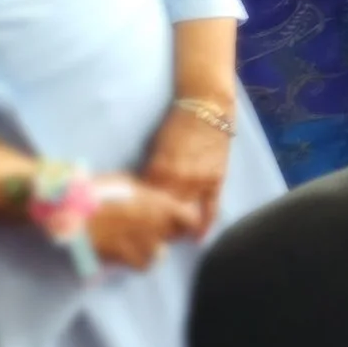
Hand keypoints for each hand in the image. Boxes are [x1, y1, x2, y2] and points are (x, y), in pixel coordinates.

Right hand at [84, 178, 199, 270]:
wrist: (69, 209)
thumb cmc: (97, 190)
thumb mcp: (128, 183)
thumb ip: (148, 195)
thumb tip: (158, 201)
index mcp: (158, 204)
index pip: (191, 220)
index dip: (188, 221)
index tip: (184, 222)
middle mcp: (154, 225)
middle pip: (175, 236)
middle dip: (169, 233)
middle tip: (154, 228)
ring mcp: (140, 243)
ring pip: (160, 253)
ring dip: (153, 249)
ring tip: (138, 241)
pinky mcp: (124, 257)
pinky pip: (142, 265)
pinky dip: (138, 261)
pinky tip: (128, 252)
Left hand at [141, 105, 230, 235]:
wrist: (208, 108)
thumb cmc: (176, 123)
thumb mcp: (156, 148)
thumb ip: (151, 172)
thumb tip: (143, 193)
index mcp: (159, 169)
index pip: (145, 202)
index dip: (137, 215)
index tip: (131, 225)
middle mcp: (179, 180)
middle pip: (163, 213)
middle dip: (154, 227)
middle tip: (145, 236)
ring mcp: (199, 183)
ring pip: (185, 216)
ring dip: (175, 228)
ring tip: (165, 237)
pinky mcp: (216, 182)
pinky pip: (210, 210)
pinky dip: (203, 226)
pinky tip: (196, 238)